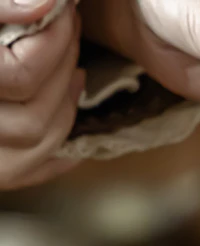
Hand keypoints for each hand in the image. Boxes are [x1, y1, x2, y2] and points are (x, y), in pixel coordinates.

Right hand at [0, 0, 82, 189]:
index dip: (53, 41)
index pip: (22, 75)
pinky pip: (27, 170)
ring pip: (36, 146)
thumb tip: (49, 3)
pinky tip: (64, 116)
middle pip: (35, 117)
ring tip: (73, 71)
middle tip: (70, 30)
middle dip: (62, 68)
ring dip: (64, 106)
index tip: (65, 10)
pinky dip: (55, 147)